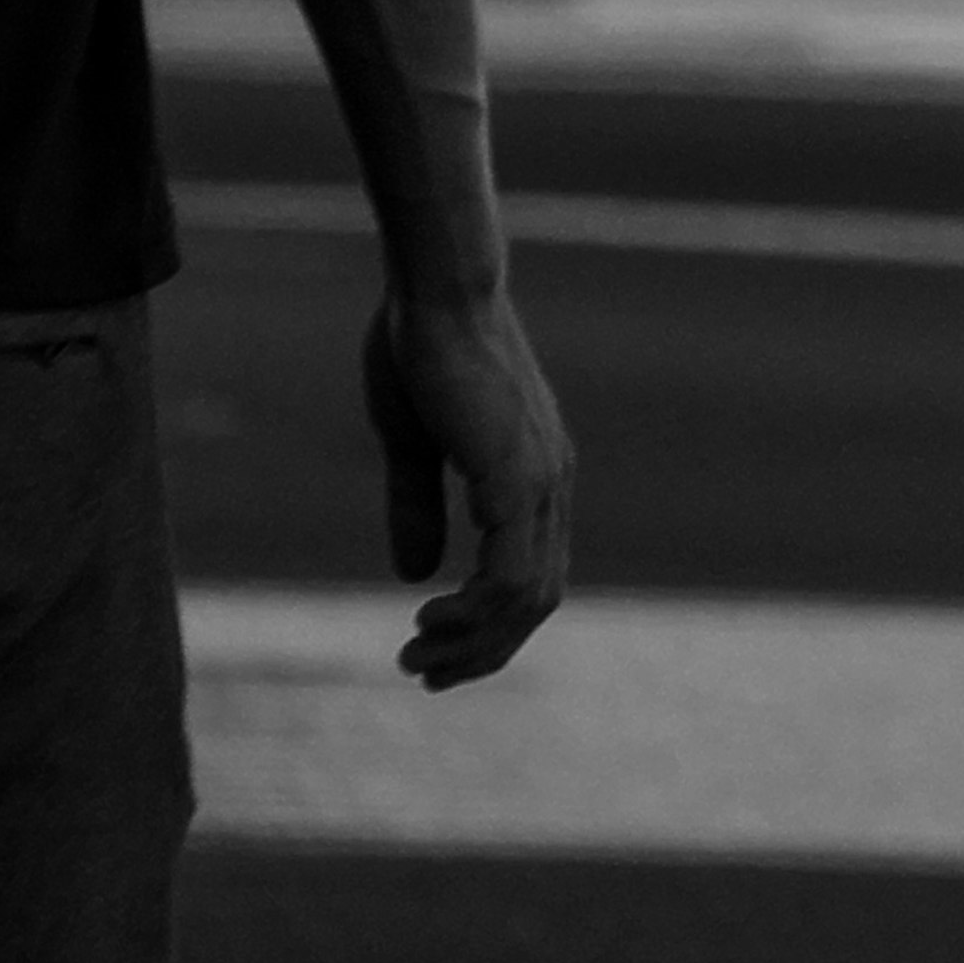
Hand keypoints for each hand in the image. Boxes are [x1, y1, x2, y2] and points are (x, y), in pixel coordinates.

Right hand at [364, 287, 573, 688]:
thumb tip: (415, 573)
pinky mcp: (514, 476)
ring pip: (525, 597)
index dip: (489, 624)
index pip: (530, 575)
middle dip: (483, 649)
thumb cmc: (421, 348)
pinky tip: (429, 616)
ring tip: (418, 657)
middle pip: (535, 599)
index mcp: (534, 476)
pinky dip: (474, 610)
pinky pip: (509, 571)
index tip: (434, 647)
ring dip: (473, 640)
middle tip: (425, 673)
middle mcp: (549, 485)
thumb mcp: (413, 443)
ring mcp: (539, 482)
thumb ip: (418, 507)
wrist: (437, 288)